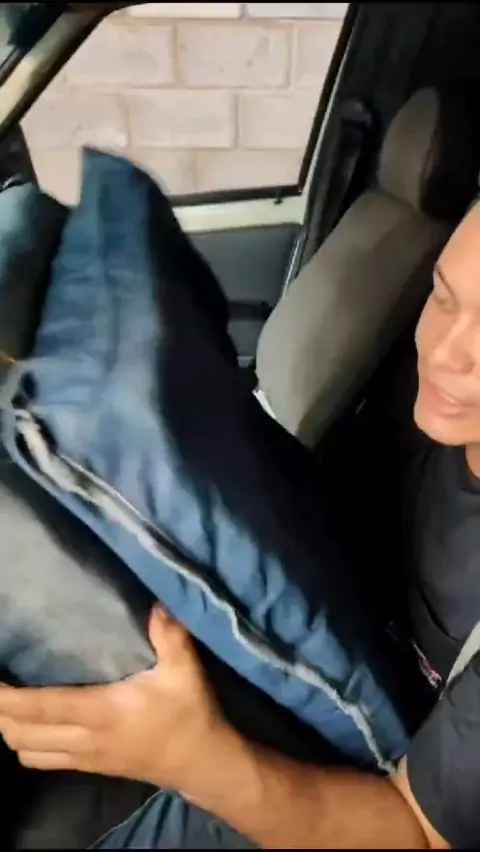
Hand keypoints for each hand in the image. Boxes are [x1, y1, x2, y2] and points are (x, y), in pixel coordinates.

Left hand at [0, 608, 238, 796]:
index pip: (44, 707)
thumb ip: (170, 635)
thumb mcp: (185, 670)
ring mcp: (85, 757)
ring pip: (26, 752)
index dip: (8, 699)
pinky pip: (42, 761)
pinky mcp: (89, 767)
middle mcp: (86, 738)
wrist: (201, 763)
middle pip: (22, 734)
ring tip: (7, 702)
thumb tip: (156, 602)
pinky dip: (25, 744)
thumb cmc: (190, 713)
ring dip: (9, 729)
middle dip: (0, 712)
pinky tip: (31, 724)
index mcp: (103, 712)